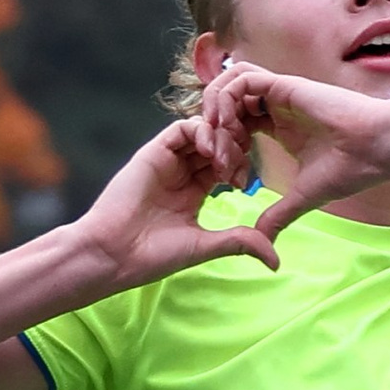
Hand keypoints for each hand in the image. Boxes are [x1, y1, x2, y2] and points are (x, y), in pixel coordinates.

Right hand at [75, 104, 276, 291]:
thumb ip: (239, 242)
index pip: (225, 165)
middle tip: (240, 166)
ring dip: (220, 139)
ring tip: (226, 160)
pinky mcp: (153, 152)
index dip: (241, 166)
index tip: (248, 182)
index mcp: (194, 193)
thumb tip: (275, 260)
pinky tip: (210, 150)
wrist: (115, 254)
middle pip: (216, 144)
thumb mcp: (206, 246)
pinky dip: (200, 132)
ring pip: (202, 132)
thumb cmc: (154, 255)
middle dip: (234, 149)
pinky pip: (181, 129)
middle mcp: (181, 173)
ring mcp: (167, 161)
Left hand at [200, 59, 389, 238]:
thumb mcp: (303, 197)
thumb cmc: (350, 168)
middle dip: (214, 132)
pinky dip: (226, 97)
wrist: (376, 150)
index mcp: (279, 127)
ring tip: (217, 139)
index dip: (226, 149)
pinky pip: (242, 78)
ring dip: (215, 108)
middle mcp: (276, 107)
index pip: (236, 126)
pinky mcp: (284, 85)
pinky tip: (228, 124)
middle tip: (218, 162)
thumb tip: (262, 241)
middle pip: (228, 106)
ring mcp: (279, 94)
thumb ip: (278, 215)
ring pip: (230, 85)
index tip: (233, 179)